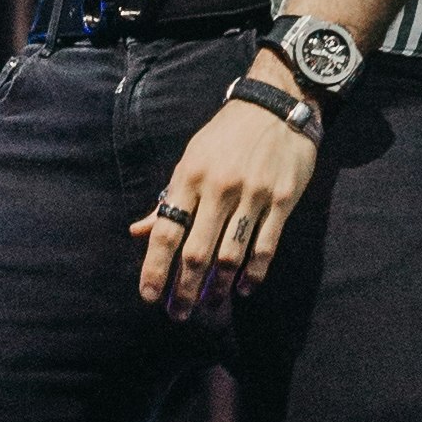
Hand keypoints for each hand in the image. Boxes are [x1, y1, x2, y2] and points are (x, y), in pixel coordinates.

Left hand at [132, 83, 318, 325]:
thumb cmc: (227, 135)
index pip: (166, 231)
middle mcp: (218, 188)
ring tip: (210, 306)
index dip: (155, 268)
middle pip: (197, 251)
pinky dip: (253, 273)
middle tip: (178, 314)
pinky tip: (243, 289)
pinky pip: (265, 246)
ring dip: (218, 287)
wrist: (277, 106)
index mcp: (190, 176)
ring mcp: (253, 195)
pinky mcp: (282, 199)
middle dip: (184, 289)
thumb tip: (139, 231)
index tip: (149, 296)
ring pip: (231, 254)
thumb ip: (168, 198)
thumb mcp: (191, 158)